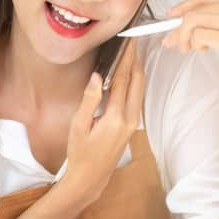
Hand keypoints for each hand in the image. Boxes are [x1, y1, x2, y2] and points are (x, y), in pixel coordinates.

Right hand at [60, 41, 145, 204]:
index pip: (123, 80)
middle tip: (131, 41)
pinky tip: (127, 74)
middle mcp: (130, 118)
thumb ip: (89, 99)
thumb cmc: (80, 153)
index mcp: (116, 117)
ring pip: (139, 89)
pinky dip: (134, 82)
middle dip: (135, 60)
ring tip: (130, 53)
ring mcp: (133, 123)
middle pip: (138, 81)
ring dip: (136, 70)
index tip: (127, 42)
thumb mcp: (78, 125)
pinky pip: (136, 97)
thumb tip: (97, 75)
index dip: (125, 59)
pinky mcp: (132, 125)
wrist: (91, 177)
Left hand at [162, 0, 218, 87]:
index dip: (183, 6)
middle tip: (172, 41)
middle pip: (193, 9)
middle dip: (177, 26)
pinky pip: (199, 36)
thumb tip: (194, 22)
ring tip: (188, 49)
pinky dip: (194, 44)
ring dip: (183, 37)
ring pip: (192, 22)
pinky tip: (202, 50)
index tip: (172, 17)